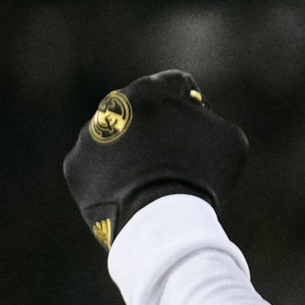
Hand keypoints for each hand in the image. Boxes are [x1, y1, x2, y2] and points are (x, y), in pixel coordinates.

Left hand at [62, 69, 248, 248]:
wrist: (162, 220)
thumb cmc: (202, 176)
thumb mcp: (229, 139)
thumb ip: (211, 120)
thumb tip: (196, 122)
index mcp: (151, 89)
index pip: (177, 85)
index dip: (195, 107)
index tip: (200, 130)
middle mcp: (113, 104)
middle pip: (141, 109)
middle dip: (157, 126)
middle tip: (175, 158)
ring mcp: (89, 135)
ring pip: (115, 136)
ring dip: (131, 150)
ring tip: (152, 181)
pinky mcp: (75, 166)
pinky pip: (97, 165)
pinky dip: (112, 175)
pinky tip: (132, 192)